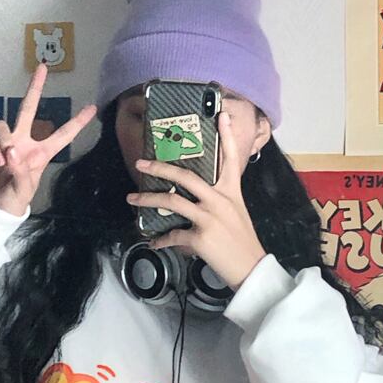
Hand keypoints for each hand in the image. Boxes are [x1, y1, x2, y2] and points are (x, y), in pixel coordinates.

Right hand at [0, 63, 96, 215]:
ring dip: (5, 140)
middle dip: (34, 88)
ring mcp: (2, 144)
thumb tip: (13, 152)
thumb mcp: (24, 190)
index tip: (92, 108)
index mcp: (39, 154)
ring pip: (2, 125)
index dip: (77, 123)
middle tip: (42, 67)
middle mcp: (21, 143)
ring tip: (7, 159)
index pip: (62, 135)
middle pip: (28, 109)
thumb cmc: (11, 202)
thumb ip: (22, 171)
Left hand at [126, 111, 265, 289]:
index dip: (227, 135)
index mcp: (231, 192)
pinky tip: (152, 242)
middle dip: (160, 168)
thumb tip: (197, 197)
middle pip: (187, 177)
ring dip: (148, 200)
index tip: (221, 114)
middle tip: (141, 164)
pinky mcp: (200, 238)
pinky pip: (173, 235)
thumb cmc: (242, 241)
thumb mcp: (236, 213)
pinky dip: (160, 240)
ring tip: (132, 199)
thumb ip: (220, 200)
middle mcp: (220, 200)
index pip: (230, 158)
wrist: (250, 267)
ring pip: (172, 202)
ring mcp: (209, 218)